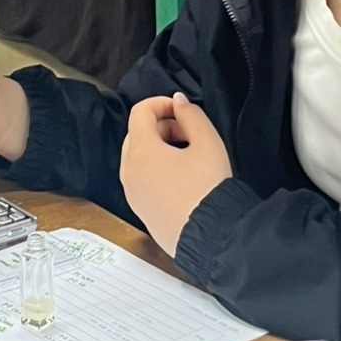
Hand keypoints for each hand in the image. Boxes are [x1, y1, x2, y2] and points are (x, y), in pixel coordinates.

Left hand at [120, 92, 231, 255]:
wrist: (210, 238)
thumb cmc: (209, 192)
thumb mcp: (208, 142)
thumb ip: (191, 114)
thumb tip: (178, 102)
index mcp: (141, 152)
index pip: (140, 111)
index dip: (162, 103)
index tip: (181, 110)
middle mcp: (129, 172)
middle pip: (137, 133)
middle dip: (162, 126)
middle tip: (189, 132)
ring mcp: (132, 192)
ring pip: (139, 157)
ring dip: (160, 147)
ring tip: (190, 156)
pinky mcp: (140, 209)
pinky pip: (142, 179)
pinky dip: (157, 170)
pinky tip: (183, 178)